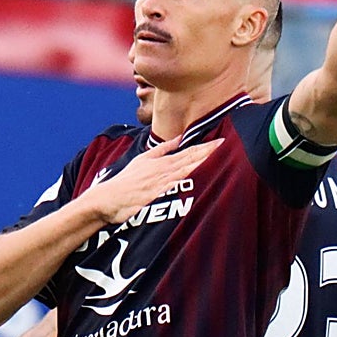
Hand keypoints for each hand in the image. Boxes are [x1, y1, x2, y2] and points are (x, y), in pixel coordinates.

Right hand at [79, 136, 222, 224]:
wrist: (110, 198)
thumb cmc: (127, 181)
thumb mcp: (143, 159)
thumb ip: (162, 149)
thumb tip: (179, 138)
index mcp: (163, 161)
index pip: (189, 152)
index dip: (206, 147)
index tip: (221, 141)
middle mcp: (165, 170)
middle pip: (191, 159)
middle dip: (209, 152)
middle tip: (226, 144)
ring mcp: (162, 182)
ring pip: (187, 171)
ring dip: (203, 163)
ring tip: (219, 156)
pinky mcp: (158, 195)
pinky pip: (178, 187)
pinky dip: (189, 181)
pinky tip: (201, 178)